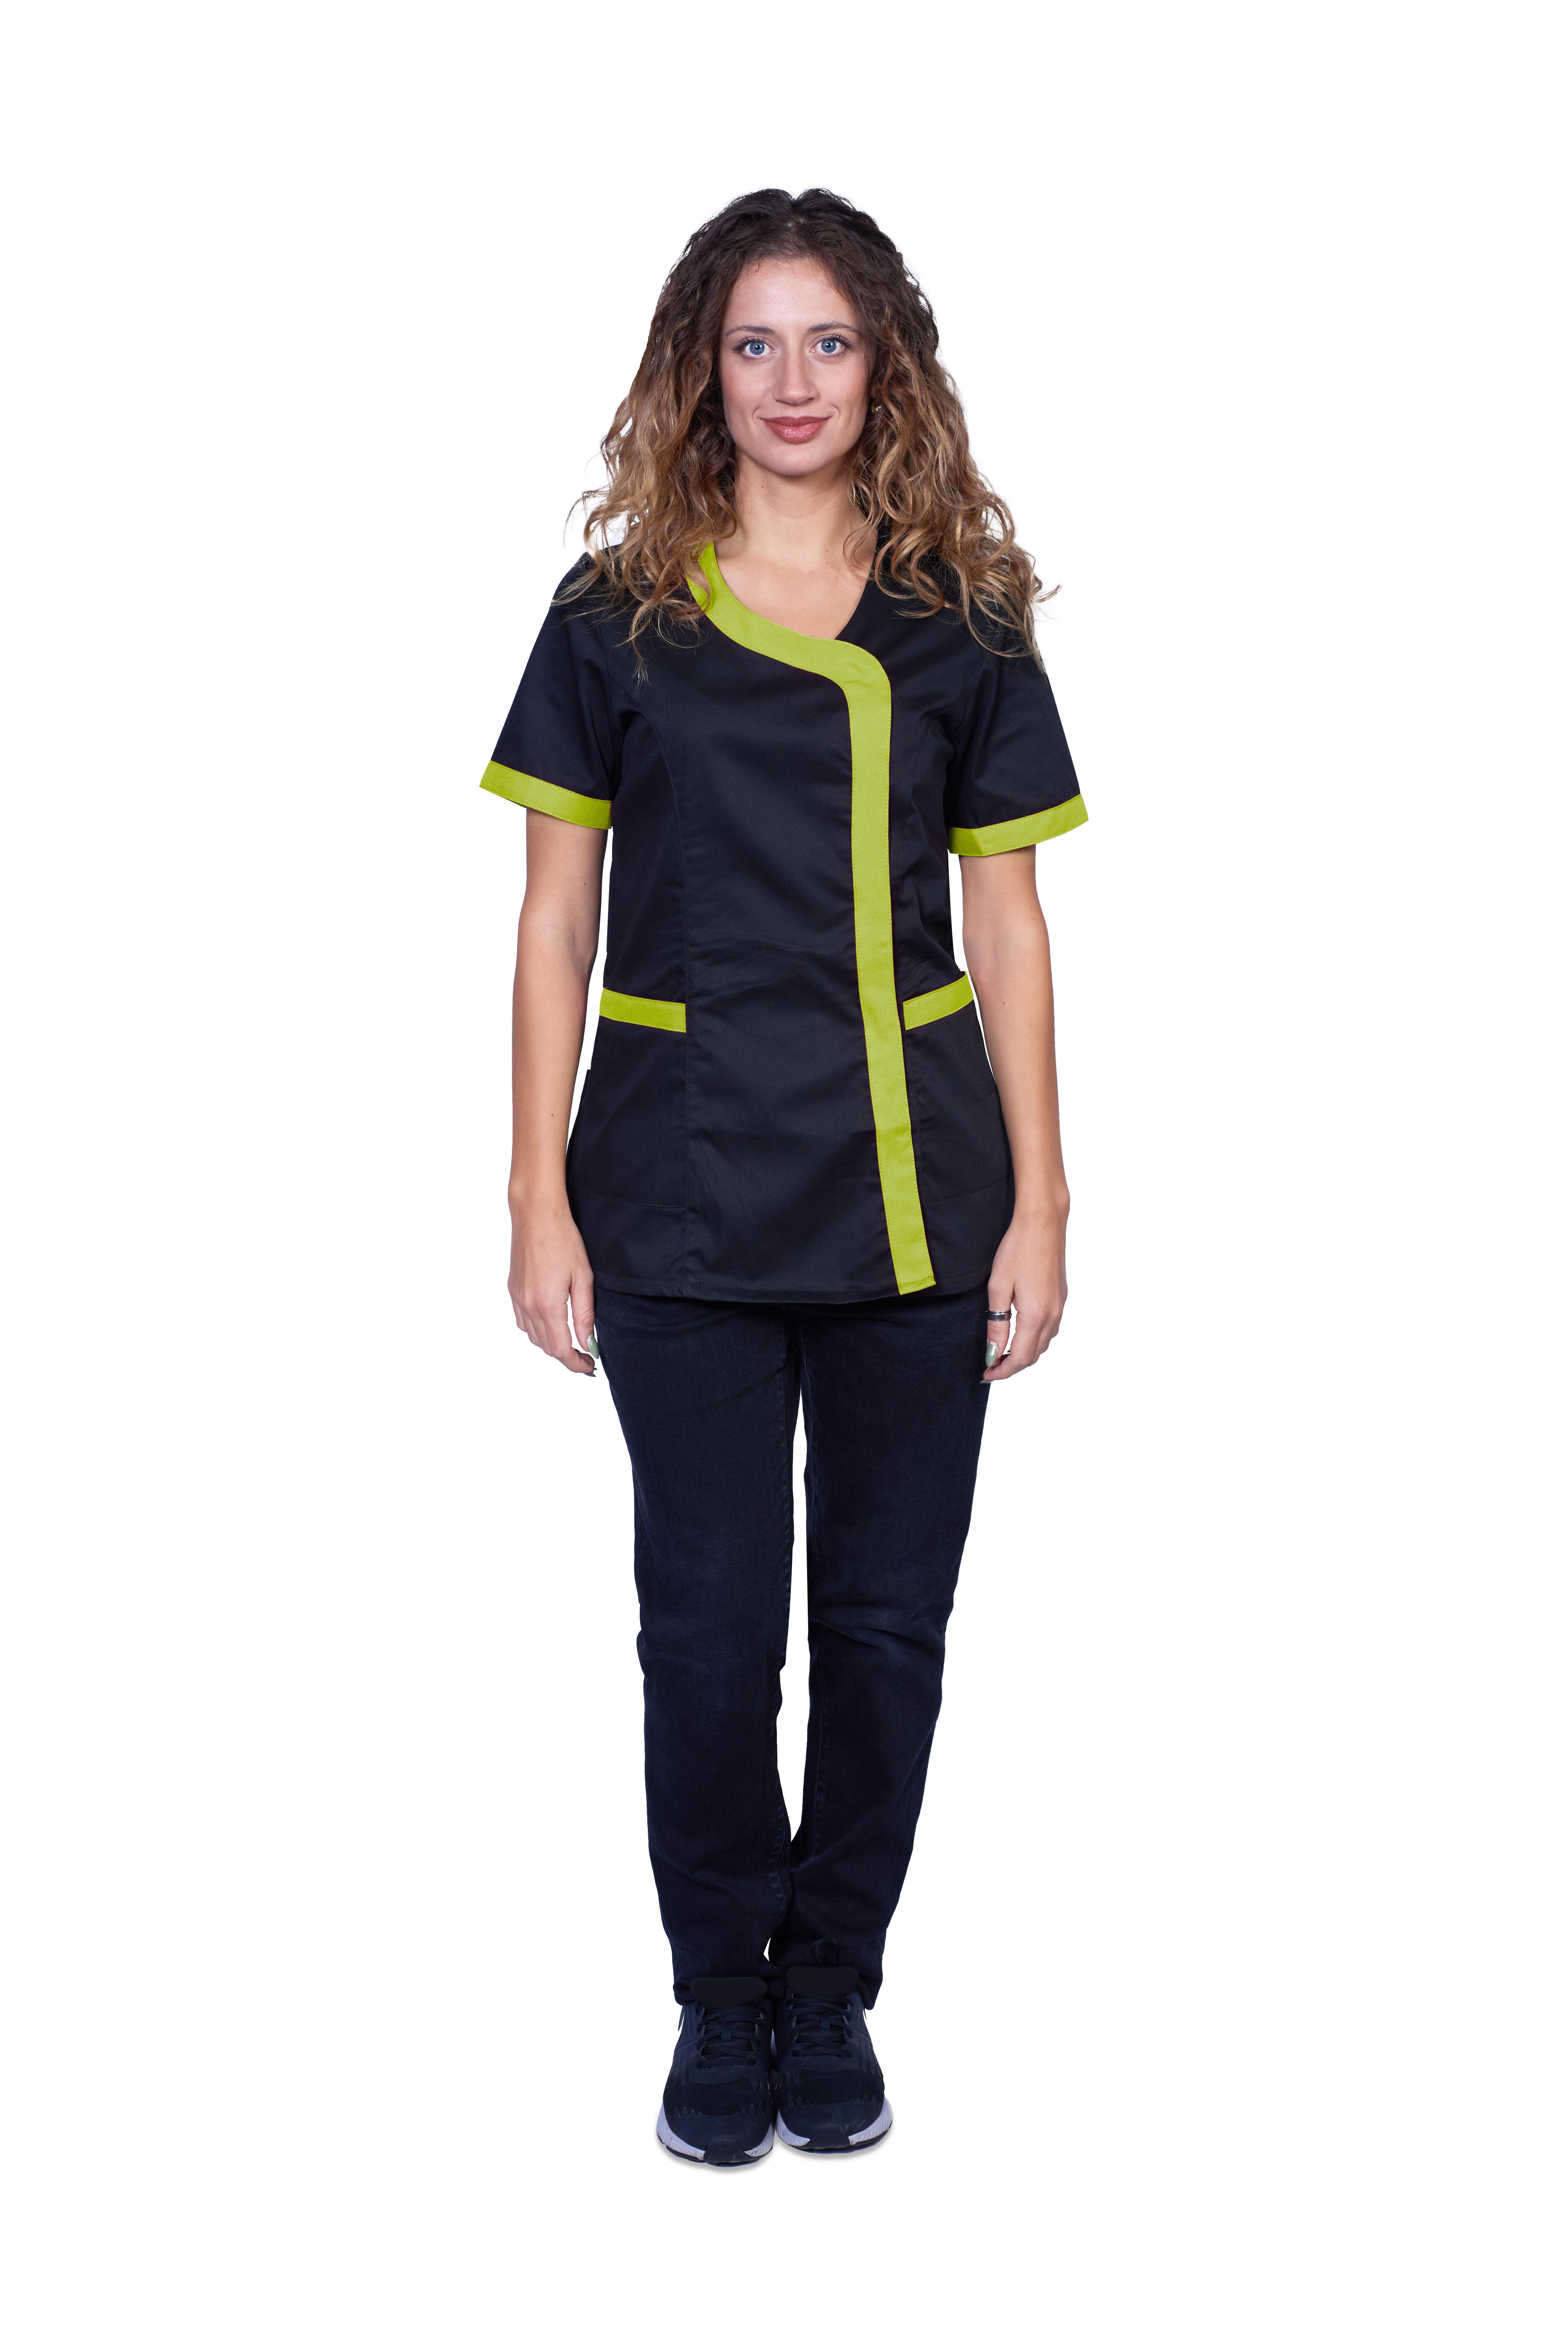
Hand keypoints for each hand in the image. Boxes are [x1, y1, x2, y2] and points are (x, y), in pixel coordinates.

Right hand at [508, 1195, 597, 1375]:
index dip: (576, 1363)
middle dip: (566, 1357)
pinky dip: (536, 1331)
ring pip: (532, 1336)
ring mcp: (518, 1298)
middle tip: (585, 1357)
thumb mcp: (583, 1278)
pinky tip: (549, 1324)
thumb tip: (587, 1341)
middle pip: (546, 1347)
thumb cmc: (563, 1240)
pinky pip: (522, 1322)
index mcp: (549, 1305)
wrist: (536, 1215)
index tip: (589, 1366)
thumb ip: (584, 1314)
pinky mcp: (512, 1290)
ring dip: (551, 1345)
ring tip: (570, 1343)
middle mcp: (529, 1306)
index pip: (561, 1349)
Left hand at [983, 1204, 1067, 1381]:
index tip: (985, 1374)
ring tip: (1003, 1351)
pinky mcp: (1061, 1297)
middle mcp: (1053, 1315)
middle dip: (1012, 1365)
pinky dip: (1035, 1339)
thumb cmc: (1017, 1249)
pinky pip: (1050, 1329)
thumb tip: (994, 1353)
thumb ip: (996, 1324)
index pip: (1021, 1357)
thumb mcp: (998, 1288)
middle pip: (1034, 1355)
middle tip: (990, 1366)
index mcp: (1036, 1315)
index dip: (1002, 1370)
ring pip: (1044, 1343)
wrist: (1043, 1222)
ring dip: (1025, 1353)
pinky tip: (1020, 1332)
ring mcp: (1060, 1306)